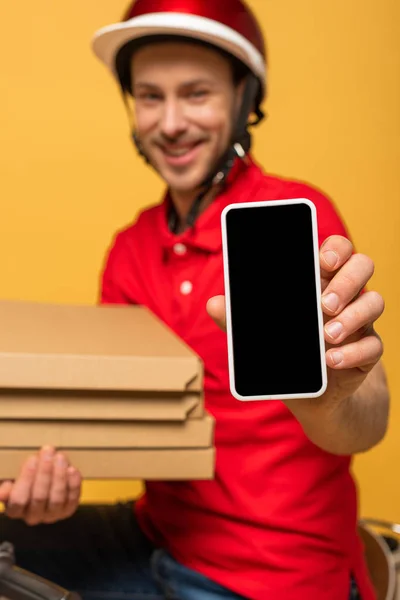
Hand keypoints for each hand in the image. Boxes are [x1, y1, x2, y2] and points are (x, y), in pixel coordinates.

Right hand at [0, 446, 81, 524]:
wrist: (43, 485)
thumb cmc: (25, 481)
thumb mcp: (11, 481)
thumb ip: (7, 487)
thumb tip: (3, 492)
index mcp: (15, 510)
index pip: (18, 499)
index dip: (26, 479)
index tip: (32, 459)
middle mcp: (33, 517)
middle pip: (39, 497)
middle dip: (44, 472)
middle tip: (48, 452)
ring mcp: (52, 515)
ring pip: (56, 499)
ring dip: (59, 476)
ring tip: (60, 457)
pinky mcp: (67, 511)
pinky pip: (72, 500)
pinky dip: (73, 485)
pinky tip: (72, 470)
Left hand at [207, 235, 383, 404]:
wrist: (309, 392)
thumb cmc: (285, 348)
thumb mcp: (259, 332)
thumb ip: (238, 317)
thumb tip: (213, 304)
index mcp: (319, 280)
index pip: (336, 250)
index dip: (335, 248)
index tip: (322, 259)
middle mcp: (344, 294)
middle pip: (362, 266)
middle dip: (347, 281)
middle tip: (323, 304)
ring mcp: (360, 321)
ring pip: (375, 302)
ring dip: (353, 316)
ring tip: (327, 335)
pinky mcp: (368, 351)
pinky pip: (374, 346)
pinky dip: (354, 353)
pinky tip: (332, 360)